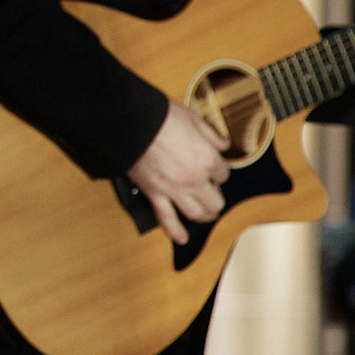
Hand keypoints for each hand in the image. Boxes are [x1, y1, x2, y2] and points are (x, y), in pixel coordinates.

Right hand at [127, 103, 229, 244]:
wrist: (131, 122)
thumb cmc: (161, 117)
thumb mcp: (193, 118)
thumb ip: (211, 134)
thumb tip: (222, 143)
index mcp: (207, 159)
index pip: (223, 174)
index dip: (219, 171)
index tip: (214, 168)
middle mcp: (195, 179)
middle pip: (215, 201)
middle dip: (216, 197)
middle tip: (212, 193)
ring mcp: (175, 190)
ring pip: (197, 213)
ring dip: (203, 215)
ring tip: (205, 214)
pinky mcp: (155, 194)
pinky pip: (167, 218)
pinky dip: (175, 230)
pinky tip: (181, 237)